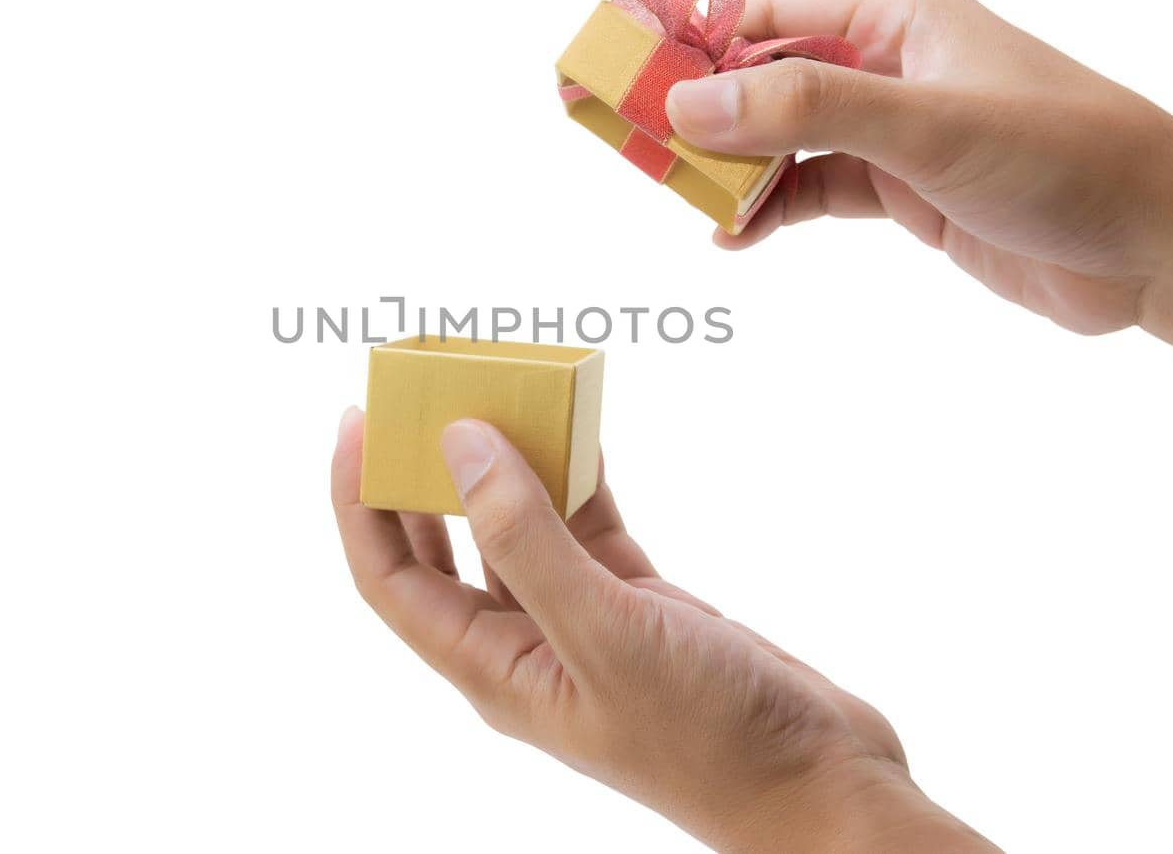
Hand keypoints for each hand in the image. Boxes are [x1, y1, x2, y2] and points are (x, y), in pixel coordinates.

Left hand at [330, 408, 996, 851]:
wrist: (817, 782)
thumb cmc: (708, 736)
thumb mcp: (604, 631)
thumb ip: (525, 536)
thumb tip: (459, 445)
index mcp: (493, 669)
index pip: (391, 578)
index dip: (360, 501)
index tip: (355, 418)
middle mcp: (525, 644)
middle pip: (442, 547)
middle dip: (420, 473)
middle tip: (414, 395)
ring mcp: (582, 623)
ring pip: (521, 525)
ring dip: (507, 462)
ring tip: (497, 390)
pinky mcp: (638, 605)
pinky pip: (587, 524)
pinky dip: (579, 475)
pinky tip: (578, 427)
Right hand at [667, 0, 1172, 451]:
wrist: (1155, 247)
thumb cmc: (1065, 156)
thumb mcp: (927, 123)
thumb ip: (808, 108)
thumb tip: (693, 102)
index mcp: (900, 18)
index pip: (773, 14)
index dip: (701, 44)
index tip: (639, 82)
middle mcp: (891, 66)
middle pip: (768, 77)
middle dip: (706, 111)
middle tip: (639, 148)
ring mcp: (897, 131)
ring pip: (786, 139)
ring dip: (734, 168)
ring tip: (684, 201)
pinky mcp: (907, 192)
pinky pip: (816, 190)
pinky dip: (772, 210)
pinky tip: (736, 235)